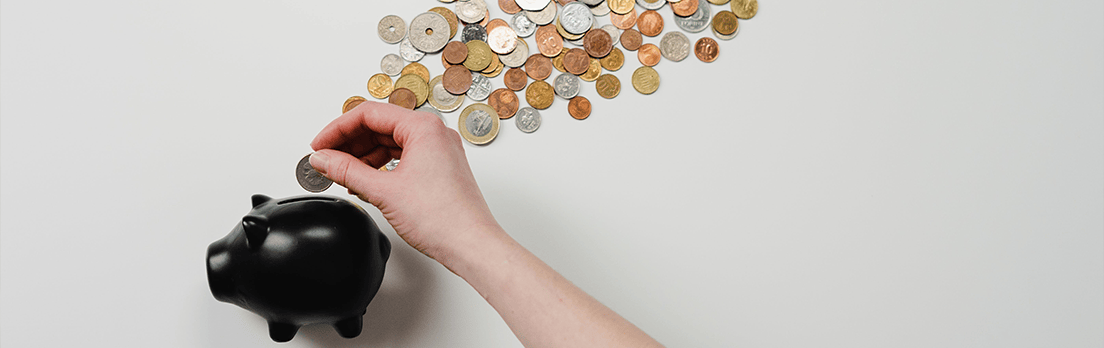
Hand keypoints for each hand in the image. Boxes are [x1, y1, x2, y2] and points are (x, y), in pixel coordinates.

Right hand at [309, 101, 497, 258]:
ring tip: (341, 173)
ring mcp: (439, 150)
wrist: (471, 245)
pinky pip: (403, 157)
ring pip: (390, 142)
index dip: (337, 129)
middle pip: (380, 126)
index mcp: (424, 127)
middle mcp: (435, 134)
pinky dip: (380, 166)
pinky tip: (364, 181)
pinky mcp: (440, 168)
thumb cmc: (443, 218)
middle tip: (325, 159)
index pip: (369, 114)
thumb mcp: (383, 191)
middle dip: (349, 143)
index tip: (319, 146)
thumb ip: (346, 170)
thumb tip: (323, 159)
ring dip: (363, 156)